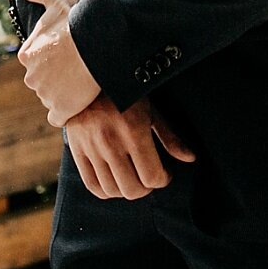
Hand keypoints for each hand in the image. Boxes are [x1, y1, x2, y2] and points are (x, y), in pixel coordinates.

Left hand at [14, 0, 100, 124]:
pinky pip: (59, 117)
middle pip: (43, 79)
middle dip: (57, 75)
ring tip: (83, 79)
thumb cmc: (77, 15)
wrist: (101, 39)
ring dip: (64, 92)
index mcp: (27, 53)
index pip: (36, 60)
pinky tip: (79, 101)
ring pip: (52, 97)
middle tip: (78, 65)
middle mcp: (31, 76)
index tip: (69, 50)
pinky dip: (67, 112)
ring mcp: (46, 95)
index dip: (54, 55)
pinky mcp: (62, 110)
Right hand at [64, 95, 197, 199]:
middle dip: (146, 188)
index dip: (163, 180)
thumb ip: (169, 137)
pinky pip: (92, 185)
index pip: (151, 177)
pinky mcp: (77, 151)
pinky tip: (115, 180)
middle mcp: (111, 142)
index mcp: (133, 131)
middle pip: (133, 190)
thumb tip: (190, 158)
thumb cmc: (125, 93)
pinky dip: (106, 191)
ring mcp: (92, 148)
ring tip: (133, 177)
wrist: (87, 77)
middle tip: (149, 177)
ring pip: (112, 191)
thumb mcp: (151, 110)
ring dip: (127, 189)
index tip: (165, 173)